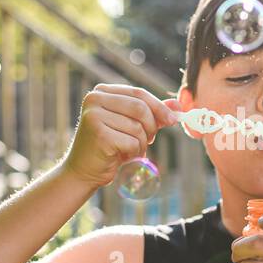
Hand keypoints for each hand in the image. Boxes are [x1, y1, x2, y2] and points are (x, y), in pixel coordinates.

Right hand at [63, 84, 178, 188]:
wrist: (84, 171)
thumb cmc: (109, 147)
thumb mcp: (131, 126)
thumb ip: (153, 113)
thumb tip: (178, 105)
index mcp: (102, 92)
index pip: (139, 93)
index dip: (159, 106)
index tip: (173, 119)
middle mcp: (94, 99)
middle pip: (140, 107)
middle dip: (152, 126)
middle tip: (150, 140)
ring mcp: (94, 116)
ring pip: (137, 127)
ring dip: (141, 143)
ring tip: (130, 149)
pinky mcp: (98, 134)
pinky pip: (131, 141)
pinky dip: (134, 152)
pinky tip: (122, 156)